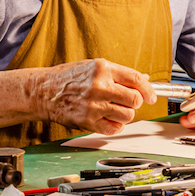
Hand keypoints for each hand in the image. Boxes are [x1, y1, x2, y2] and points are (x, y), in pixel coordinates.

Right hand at [39, 59, 155, 134]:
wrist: (43, 91)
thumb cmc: (67, 78)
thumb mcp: (93, 66)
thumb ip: (118, 73)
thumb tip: (142, 78)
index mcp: (102, 69)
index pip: (135, 78)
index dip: (148, 89)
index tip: (151, 96)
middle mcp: (99, 86)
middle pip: (134, 99)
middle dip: (135, 102)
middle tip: (128, 102)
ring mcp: (93, 105)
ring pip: (127, 115)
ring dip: (125, 114)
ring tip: (115, 110)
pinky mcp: (88, 121)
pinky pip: (114, 129)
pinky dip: (115, 126)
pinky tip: (108, 119)